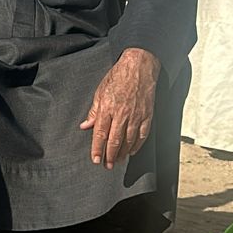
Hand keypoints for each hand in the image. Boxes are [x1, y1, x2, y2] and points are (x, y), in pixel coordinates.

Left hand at [80, 48, 159, 168]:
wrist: (139, 67)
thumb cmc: (118, 77)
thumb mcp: (100, 91)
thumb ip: (94, 111)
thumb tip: (85, 126)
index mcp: (107, 107)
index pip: (100, 133)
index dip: (97, 149)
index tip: (95, 160)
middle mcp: (122, 113)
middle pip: (115, 140)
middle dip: (109, 156)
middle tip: (106, 166)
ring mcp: (136, 115)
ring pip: (129, 140)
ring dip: (122, 153)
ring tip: (117, 161)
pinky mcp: (147, 115)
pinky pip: (142, 135)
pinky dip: (137, 145)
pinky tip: (132, 151)